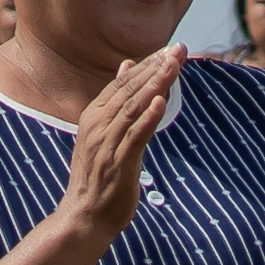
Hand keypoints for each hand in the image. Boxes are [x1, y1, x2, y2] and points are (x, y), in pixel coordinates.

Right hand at [59, 47, 186, 245]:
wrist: (84, 216)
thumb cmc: (98, 177)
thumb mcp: (105, 133)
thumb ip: (117, 102)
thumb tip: (127, 67)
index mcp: (94, 116)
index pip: (123, 83)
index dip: (147, 64)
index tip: (170, 49)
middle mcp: (97, 125)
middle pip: (130, 90)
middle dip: (156, 67)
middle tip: (180, 48)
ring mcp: (106, 143)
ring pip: (134, 107)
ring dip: (156, 84)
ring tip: (175, 64)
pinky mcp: (118, 162)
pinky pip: (135, 136)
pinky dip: (148, 117)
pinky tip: (161, 101)